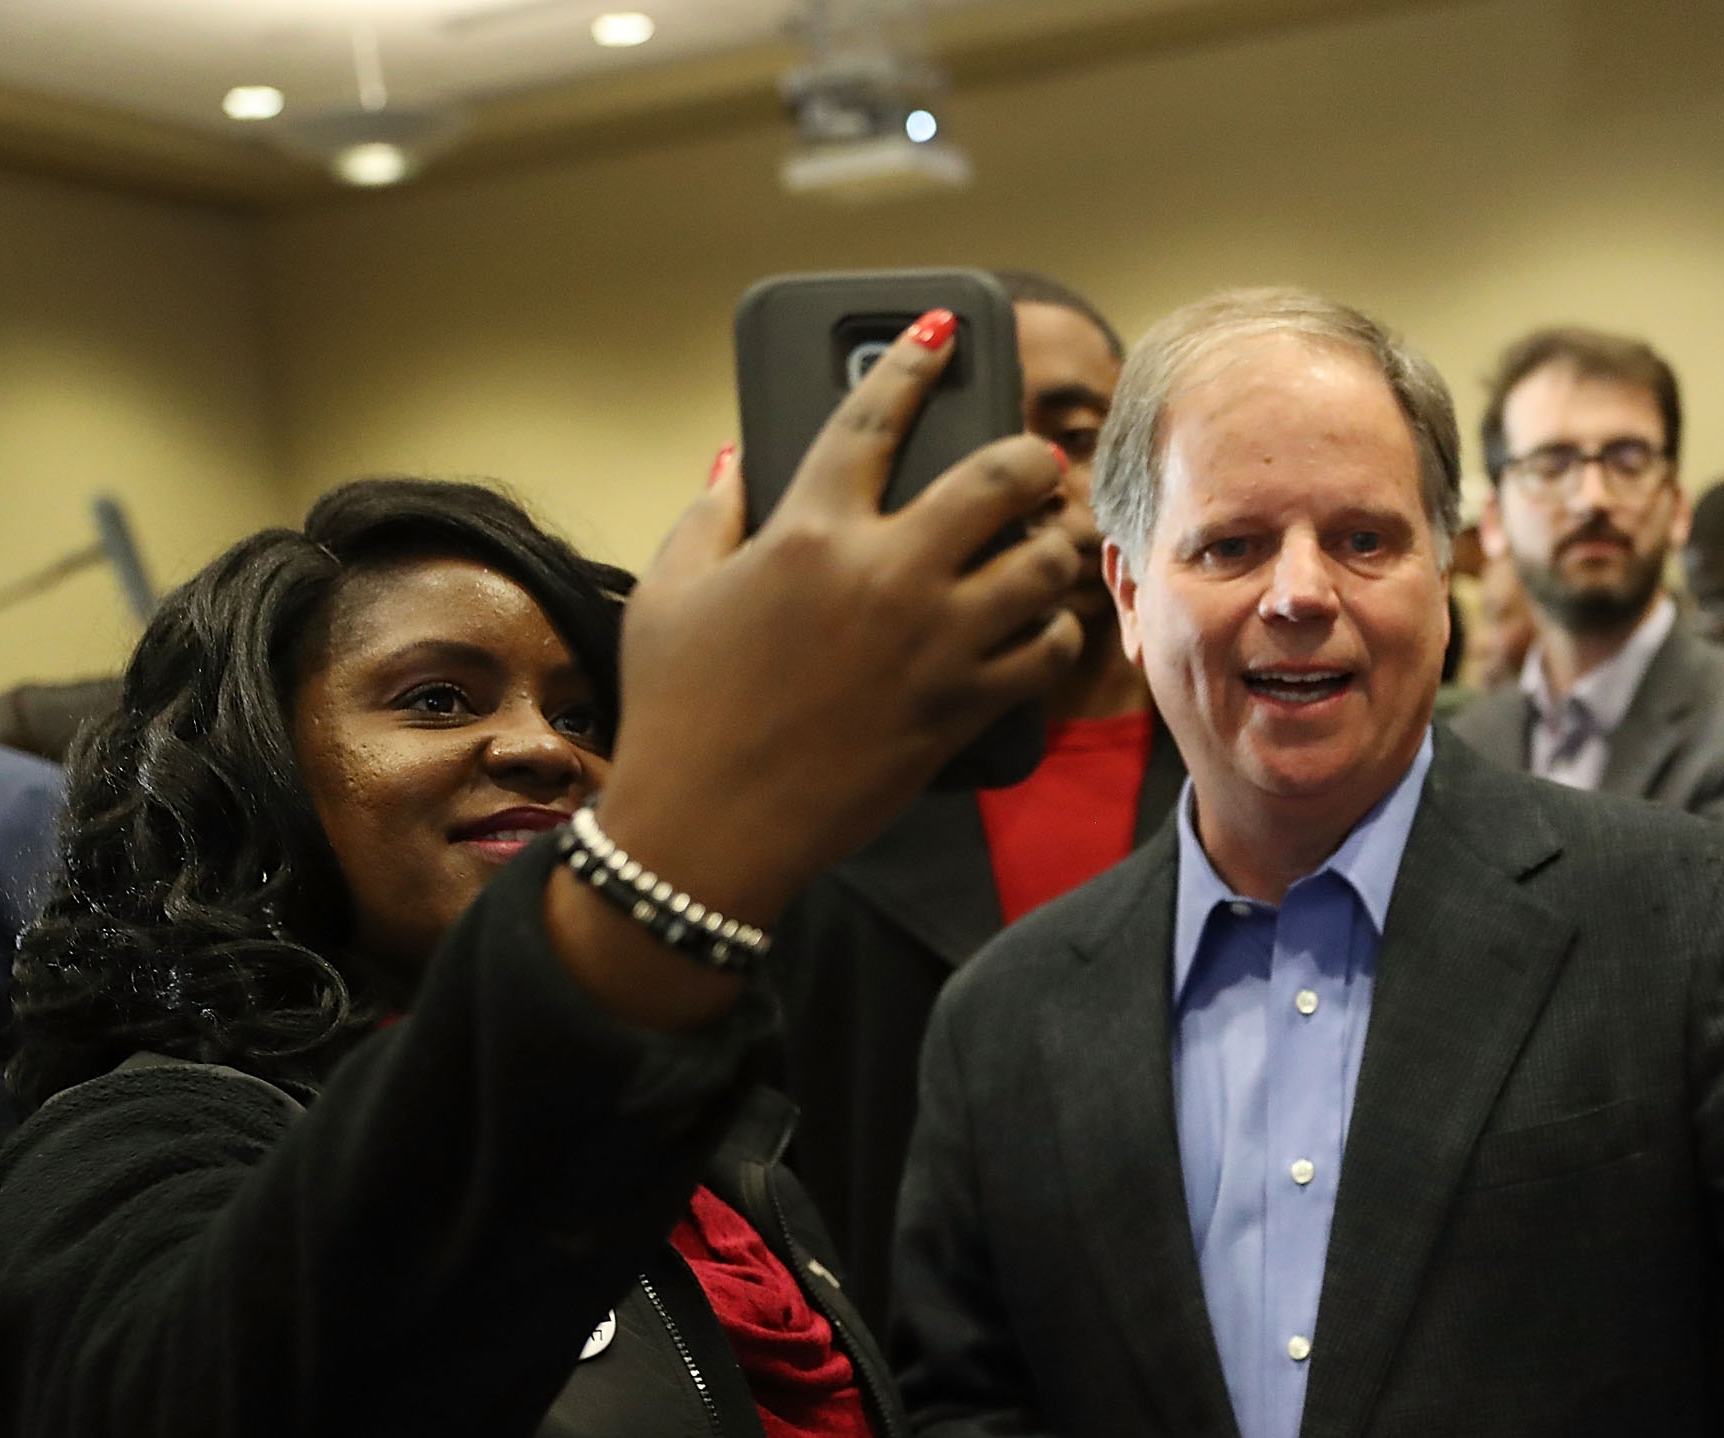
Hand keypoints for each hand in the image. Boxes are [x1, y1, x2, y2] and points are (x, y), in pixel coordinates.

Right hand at [553, 312, 1088, 1027]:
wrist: (711, 825)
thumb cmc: (677, 709)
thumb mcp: (670, 592)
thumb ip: (710, 513)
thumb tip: (739, 458)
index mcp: (808, 531)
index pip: (874, 416)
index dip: (915, 358)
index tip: (943, 327)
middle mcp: (885, 574)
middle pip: (1001, 478)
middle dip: (1029, 458)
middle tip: (1031, 464)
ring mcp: (934, 641)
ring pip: (1042, 562)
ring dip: (1052, 543)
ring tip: (1043, 542)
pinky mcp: (960, 706)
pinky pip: (1043, 651)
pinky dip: (1051, 631)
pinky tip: (1040, 625)